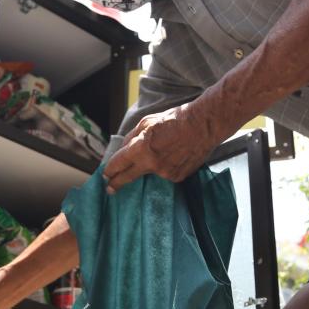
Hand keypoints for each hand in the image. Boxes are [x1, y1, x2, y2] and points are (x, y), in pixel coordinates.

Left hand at [102, 105, 217, 192]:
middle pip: (128, 177)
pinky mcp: (178, 177)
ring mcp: (166, 173)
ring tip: (162, 151)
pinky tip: (173, 156)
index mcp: (141, 148)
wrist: (203, 125)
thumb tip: (123, 149)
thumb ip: (132, 137)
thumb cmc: (175, 119)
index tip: (105, 175)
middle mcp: (152, 164)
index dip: (110, 170)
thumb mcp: (147, 122)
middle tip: (110, 189)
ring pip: (149, 174)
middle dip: (117, 183)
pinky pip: (165, 174)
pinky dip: (165, 167)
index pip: (118, 164)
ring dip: (149, 166)